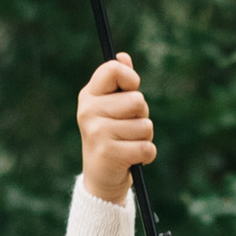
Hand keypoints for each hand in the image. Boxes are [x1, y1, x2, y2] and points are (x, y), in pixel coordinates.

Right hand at [77, 53, 154, 202]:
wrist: (101, 178)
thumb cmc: (112, 136)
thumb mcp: (113, 108)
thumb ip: (119, 83)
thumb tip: (123, 57)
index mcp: (89, 96)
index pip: (113, 70)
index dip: (131, 79)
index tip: (132, 89)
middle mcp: (88, 111)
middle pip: (137, 100)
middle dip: (142, 116)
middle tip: (128, 127)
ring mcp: (97, 132)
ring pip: (145, 126)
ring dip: (144, 137)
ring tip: (128, 144)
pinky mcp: (109, 153)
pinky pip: (147, 147)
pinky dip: (147, 155)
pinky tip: (133, 159)